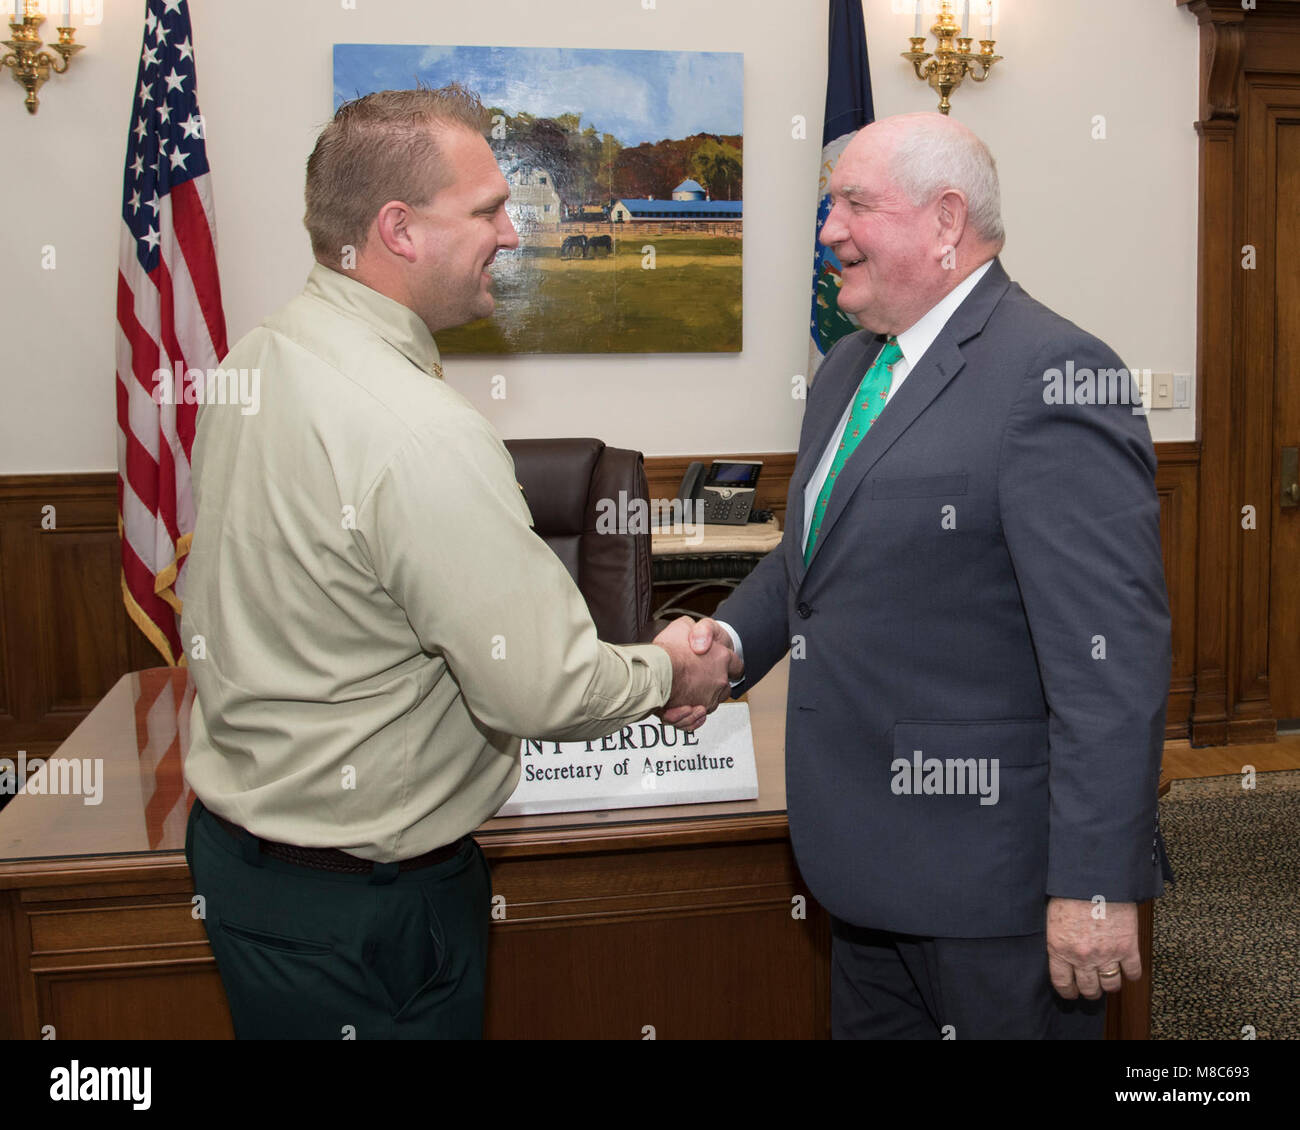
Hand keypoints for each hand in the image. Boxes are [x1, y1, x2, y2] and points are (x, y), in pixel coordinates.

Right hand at [651, 616, 739, 730]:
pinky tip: (683, 709)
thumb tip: (700, 639)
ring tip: (685, 694)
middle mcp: (720, 679)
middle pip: (725, 687)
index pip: (737, 665)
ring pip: (711, 703)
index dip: (730, 666)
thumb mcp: (683, 626)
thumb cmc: (668, 650)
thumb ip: (696, 631)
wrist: (655, 671)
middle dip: (715, 685)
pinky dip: (691, 717)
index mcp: (721, 657)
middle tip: (699, 681)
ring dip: (700, 700)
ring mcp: (710, 697)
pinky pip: (698, 718)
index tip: (724, 668)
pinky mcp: (696, 711)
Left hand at [1046, 896, 1140, 999]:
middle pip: (1089, 988)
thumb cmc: (1069, 892)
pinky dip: (1132, 974)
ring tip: (1108, 979)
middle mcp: (1083, 957)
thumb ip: (1058, 940)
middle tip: (1092, 988)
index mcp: (1059, 948)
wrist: (1095, 877)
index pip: (1062, 983)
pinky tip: (1128, 969)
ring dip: (1109, 985)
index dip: (1068, 992)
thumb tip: (1061, 954)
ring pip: (1111, 985)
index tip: (1072, 993)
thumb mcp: (1053, 918)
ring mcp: (1107, 954)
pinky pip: (1133, 972)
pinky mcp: (1127, 947)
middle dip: (1090, 991)